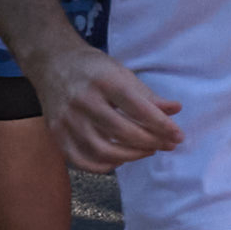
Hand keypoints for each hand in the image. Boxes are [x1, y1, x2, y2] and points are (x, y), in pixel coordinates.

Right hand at [39, 42, 187, 172]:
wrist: (52, 63)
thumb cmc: (93, 68)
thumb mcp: (121, 73)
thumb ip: (147, 95)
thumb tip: (175, 110)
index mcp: (103, 81)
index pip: (138, 107)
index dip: (161, 124)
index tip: (178, 136)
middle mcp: (83, 101)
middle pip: (122, 131)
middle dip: (151, 142)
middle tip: (168, 145)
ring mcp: (67, 119)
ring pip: (102, 150)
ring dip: (131, 156)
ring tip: (148, 150)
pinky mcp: (56, 133)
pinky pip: (81, 160)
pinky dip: (102, 166)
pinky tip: (119, 161)